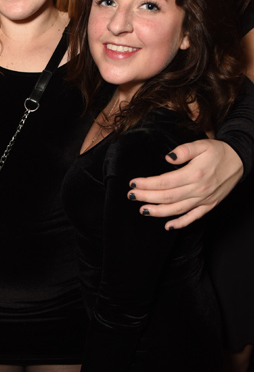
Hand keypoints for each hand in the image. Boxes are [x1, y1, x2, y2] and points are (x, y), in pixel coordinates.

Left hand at [127, 139, 242, 229]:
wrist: (240, 160)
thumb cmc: (219, 152)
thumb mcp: (202, 145)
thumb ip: (184, 150)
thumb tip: (168, 157)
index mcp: (195, 174)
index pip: (165, 182)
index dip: (147, 184)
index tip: (133, 183)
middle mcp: (198, 189)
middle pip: (167, 197)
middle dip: (146, 197)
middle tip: (131, 196)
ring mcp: (204, 199)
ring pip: (177, 210)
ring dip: (158, 212)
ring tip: (143, 210)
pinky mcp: (209, 205)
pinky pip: (193, 218)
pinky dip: (180, 223)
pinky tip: (168, 226)